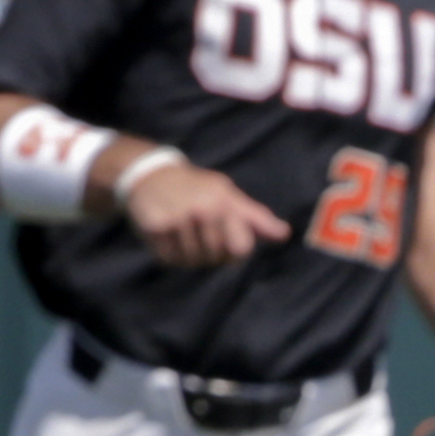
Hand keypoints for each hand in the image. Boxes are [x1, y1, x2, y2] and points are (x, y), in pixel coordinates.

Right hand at [121, 158, 290, 267]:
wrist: (150, 175)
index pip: (241, 248)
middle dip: (211, 252)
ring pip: (192, 261)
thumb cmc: (196, 187)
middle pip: (216, 257)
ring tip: (184, 232)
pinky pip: (170, 259)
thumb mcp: (228, 195)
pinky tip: (169, 235)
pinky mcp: (155, 228)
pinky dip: (171, 254)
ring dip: (190, 254)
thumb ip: (256, 217)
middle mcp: (202, 210)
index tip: (227, 237)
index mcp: (224, 202)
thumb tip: (284, 234)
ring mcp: (177, 219)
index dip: (235, 249)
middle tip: (200, 231)